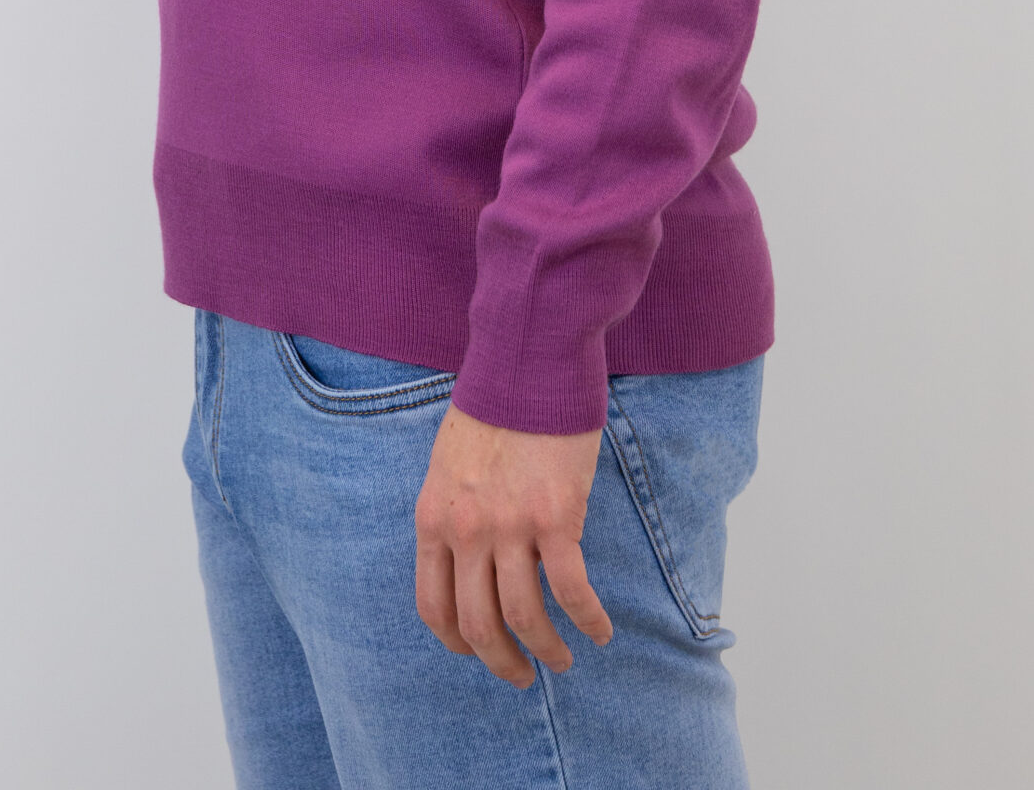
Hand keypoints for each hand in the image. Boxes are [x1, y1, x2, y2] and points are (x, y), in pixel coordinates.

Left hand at [413, 400, 614, 687]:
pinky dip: (587, 620)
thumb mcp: (449, 463)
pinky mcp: (556, 518)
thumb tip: (474, 558)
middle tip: (523, 675)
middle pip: (477, 624)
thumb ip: (454, 512)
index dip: (457, 642)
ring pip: (524, 617)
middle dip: (501, 661)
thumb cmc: (493, 404)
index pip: (434, 605)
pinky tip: (599, 631)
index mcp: (433, 517)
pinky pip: (571, 590)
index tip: (478, 652)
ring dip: (546, 650)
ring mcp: (510, 527)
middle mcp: (466, 530)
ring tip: (563, 660)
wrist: (528, 358)